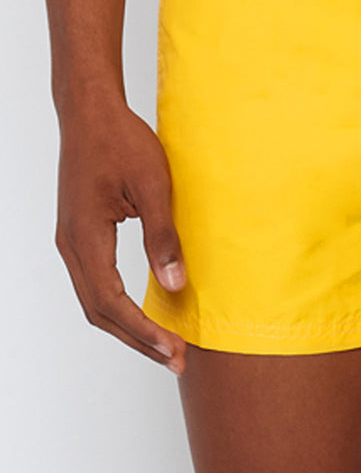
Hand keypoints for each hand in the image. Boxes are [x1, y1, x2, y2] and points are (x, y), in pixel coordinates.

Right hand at [55, 98, 187, 374]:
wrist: (91, 113)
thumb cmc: (122, 142)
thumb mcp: (154, 186)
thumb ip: (163, 237)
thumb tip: (175, 285)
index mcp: (85, 237)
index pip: (111, 302)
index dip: (143, 331)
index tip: (173, 350)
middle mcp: (71, 246)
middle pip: (100, 311)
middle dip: (138, 339)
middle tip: (176, 360)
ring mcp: (73, 242)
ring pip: (95, 301)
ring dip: (128, 327)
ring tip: (164, 346)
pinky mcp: (81, 235)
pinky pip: (96, 283)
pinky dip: (119, 306)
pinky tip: (145, 312)